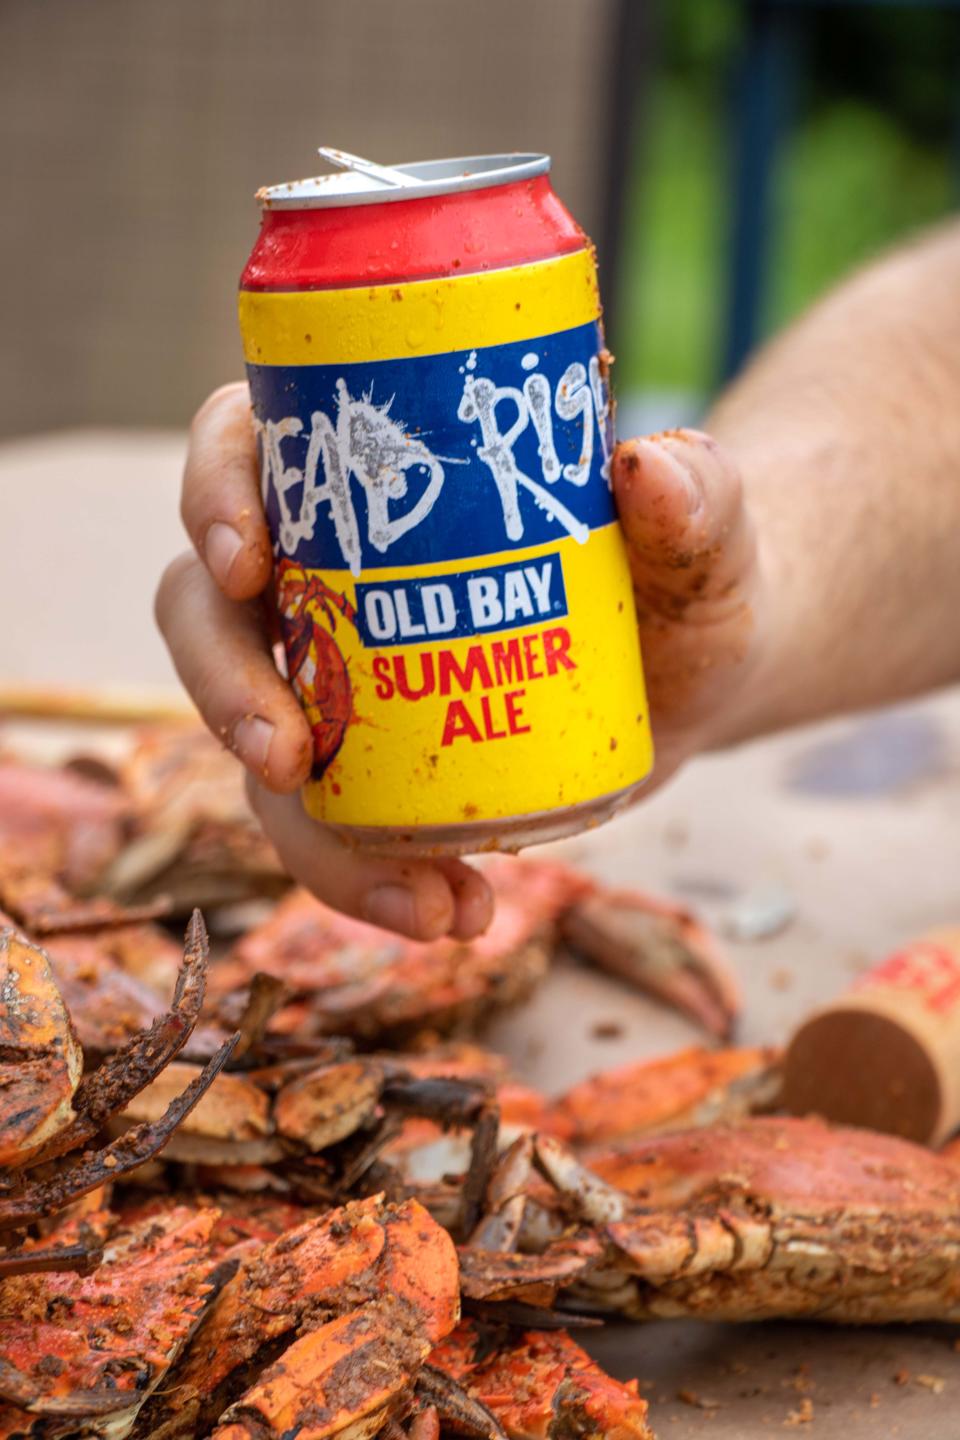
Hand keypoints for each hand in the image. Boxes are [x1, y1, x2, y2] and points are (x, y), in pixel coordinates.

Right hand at [157, 389, 758, 939]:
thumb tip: (646, 466)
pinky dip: (367, 878)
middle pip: (208, 606)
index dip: (213, 491)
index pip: (250, 446)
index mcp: (371, 475)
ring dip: (304, 828)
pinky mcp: (366, 763)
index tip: (246, 563)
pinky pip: (323, 823)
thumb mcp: (704, 541)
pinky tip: (454, 911)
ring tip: (414, 895)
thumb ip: (698, 499)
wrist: (693, 681)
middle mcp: (328, 570)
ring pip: (253, 736)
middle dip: (224, 686)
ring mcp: (337, 673)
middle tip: (285, 756)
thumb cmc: (681, 581)